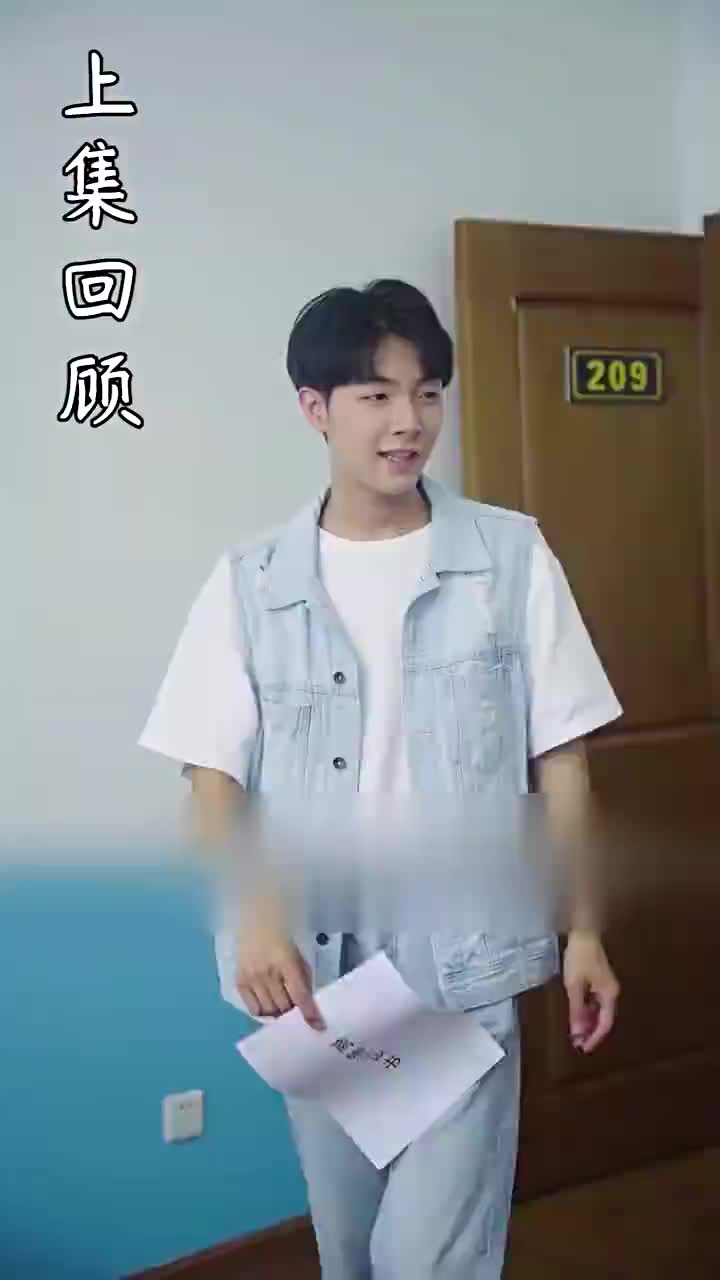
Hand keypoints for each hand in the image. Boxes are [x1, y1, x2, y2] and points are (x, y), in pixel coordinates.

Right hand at [236, 923, 324, 1029]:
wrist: (258, 926)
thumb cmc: (283, 942)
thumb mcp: (299, 958)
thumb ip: (303, 981)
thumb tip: (306, 1006)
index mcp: (287, 964)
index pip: (300, 995)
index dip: (309, 1013)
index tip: (318, 1026)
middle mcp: (268, 973)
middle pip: (283, 1006)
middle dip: (292, 1013)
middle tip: (296, 1014)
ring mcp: (252, 978)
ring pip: (268, 1010)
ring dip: (278, 1014)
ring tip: (282, 1010)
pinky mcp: (240, 982)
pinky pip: (252, 1008)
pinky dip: (263, 1012)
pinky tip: (268, 1007)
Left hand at [563, 930, 618, 1053]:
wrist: (584, 933)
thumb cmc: (579, 958)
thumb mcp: (574, 985)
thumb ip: (576, 1009)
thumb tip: (577, 1032)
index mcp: (609, 994)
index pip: (605, 1023)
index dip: (595, 1037)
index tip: (584, 1048)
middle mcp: (611, 993)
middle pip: (603, 1018)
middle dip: (591, 1031)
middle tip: (577, 1043)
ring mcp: (606, 986)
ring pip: (599, 1010)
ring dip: (588, 1021)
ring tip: (575, 1032)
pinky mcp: (599, 980)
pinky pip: (595, 1001)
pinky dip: (587, 1010)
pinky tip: (577, 1015)